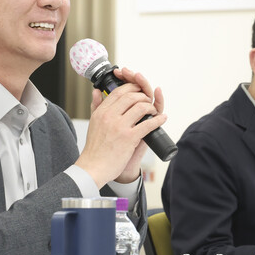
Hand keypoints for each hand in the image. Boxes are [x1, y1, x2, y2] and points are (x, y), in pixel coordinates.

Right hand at [75, 67, 166, 187]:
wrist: (93, 167)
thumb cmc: (94, 148)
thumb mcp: (92, 123)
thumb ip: (96, 105)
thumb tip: (96, 91)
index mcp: (101, 112)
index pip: (118, 92)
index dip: (131, 87)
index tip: (138, 90)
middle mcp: (109, 116)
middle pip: (131, 96)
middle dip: (143, 96)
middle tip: (148, 100)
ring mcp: (120, 127)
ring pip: (141, 107)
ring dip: (151, 107)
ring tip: (154, 110)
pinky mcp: (129, 138)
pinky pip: (148, 124)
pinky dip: (158, 120)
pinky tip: (162, 119)